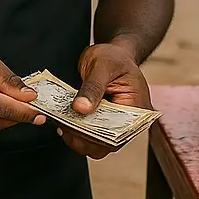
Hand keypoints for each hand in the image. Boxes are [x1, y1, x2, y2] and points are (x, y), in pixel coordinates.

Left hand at [58, 39, 150, 159]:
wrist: (112, 54)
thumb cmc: (113, 57)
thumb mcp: (102, 65)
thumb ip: (92, 87)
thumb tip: (80, 108)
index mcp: (138, 110)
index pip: (117, 133)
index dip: (95, 136)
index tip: (74, 126)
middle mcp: (129, 123)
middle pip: (105, 144)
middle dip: (81, 137)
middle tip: (62, 123)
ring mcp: (115, 125)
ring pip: (94, 144)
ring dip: (76, 136)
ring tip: (61, 121)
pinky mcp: (102, 125)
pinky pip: (89, 136)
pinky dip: (75, 131)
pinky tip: (63, 120)